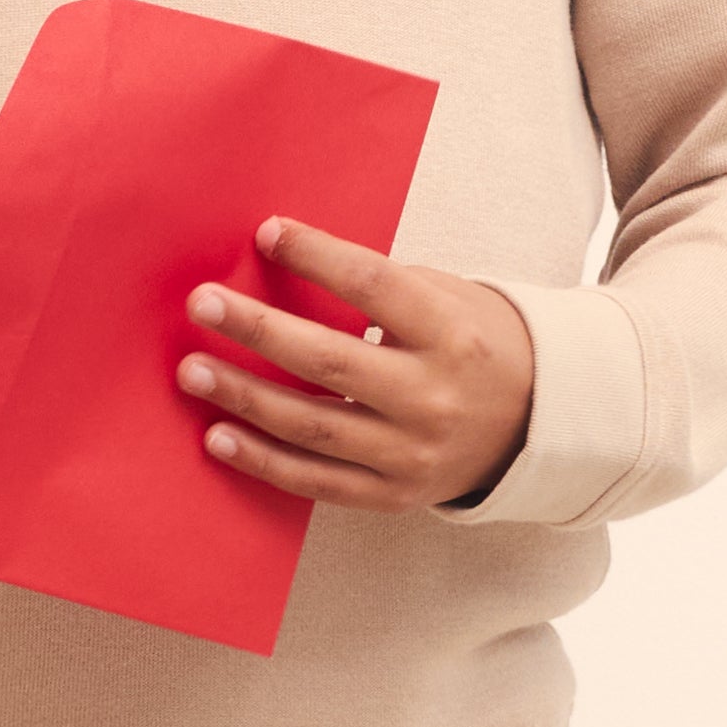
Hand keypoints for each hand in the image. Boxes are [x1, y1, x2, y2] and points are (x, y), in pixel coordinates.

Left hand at [176, 220, 536, 514]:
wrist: (534, 426)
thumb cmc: (471, 345)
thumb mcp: (447, 299)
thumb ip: (378, 288)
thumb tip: (282, 261)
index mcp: (450, 334)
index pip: (374, 287)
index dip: (318, 256)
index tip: (266, 232)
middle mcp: (432, 396)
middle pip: (329, 361)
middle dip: (258, 330)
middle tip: (202, 303)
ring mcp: (412, 453)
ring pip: (313, 425)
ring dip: (244, 397)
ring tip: (192, 370)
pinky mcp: (393, 494)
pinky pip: (317, 480)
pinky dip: (263, 461)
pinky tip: (217, 436)